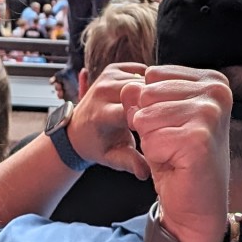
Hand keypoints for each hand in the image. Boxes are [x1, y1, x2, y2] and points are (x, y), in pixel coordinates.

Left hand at [70, 62, 149, 178]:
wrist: (77, 129)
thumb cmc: (97, 145)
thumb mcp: (112, 158)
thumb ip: (129, 163)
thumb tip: (146, 173)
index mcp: (102, 114)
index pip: (135, 110)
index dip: (151, 118)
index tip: (159, 127)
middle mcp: (103, 91)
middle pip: (142, 91)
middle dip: (155, 103)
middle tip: (163, 117)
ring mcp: (107, 76)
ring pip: (144, 79)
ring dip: (154, 92)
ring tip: (158, 109)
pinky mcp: (113, 68)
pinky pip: (141, 71)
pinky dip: (148, 83)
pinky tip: (148, 98)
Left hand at [121, 65, 230, 241]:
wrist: (197, 206)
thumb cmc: (177, 159)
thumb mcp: (155, 117)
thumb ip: (140, 95)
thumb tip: (127, 89)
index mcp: (211, 80)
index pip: (151, 76)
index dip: (149, 106)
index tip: (174, 127)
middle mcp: (216, 91)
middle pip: (146, 94)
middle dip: (149, 124)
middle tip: (174, 144)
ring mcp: (211, 114)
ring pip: (144, 117)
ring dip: (151, 141)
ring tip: (175, 153)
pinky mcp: (200, 139)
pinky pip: (150, 141)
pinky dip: (156, 157)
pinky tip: (178, 164)